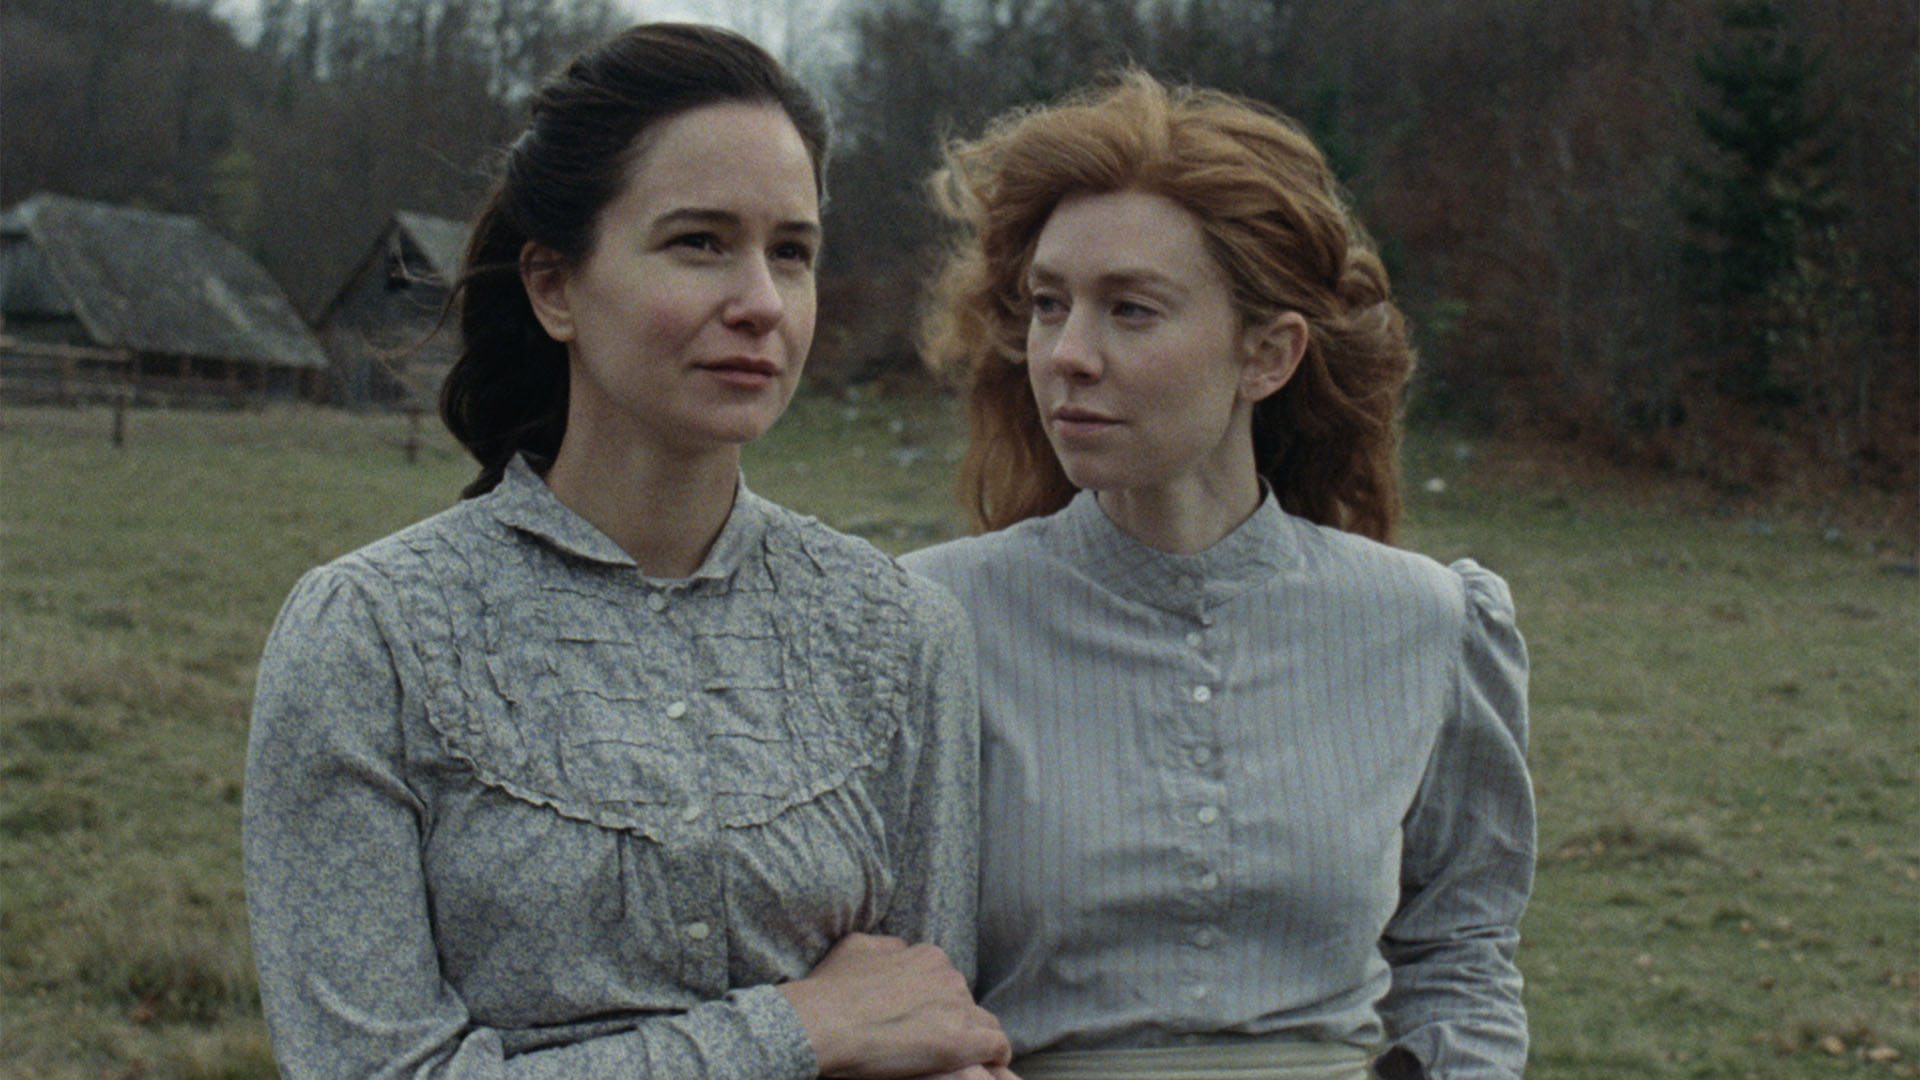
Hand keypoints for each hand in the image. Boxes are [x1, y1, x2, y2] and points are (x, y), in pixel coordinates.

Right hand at [778, 933, 1011, 1078]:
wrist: (823, 1022)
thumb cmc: (830, 988)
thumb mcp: (857, 947)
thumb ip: (887, 947)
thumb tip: (901, 950)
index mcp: (928, 956)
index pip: (947, 981)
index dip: (936, 1004)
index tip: (922, 1021)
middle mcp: (948, 977)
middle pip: (964, 1002)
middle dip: (951, 1021)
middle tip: (929, 1043)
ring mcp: (956, 1008)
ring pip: (984, 1023)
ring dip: (974, 1040)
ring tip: (958, 1060)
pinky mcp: (960, 1041)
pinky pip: (997, 1046)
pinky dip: (994, 1058)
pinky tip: (984, 1067)